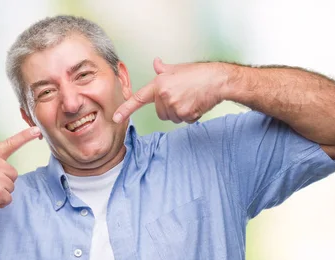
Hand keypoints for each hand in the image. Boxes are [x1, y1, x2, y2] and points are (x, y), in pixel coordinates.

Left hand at [113, 58, 228, 123]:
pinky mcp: (186, 115)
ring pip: (172, 118)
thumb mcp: (178, 69)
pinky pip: (184, 121)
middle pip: (160, 113)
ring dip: (180, 112)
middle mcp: (164, 96)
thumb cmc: (199, 73)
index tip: (116, 117)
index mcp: (159, 84)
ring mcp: (175, 106)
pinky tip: (197, 104)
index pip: (138, 98)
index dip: (126, 109)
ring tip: (190, 99)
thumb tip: (156, 63)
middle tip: (182, 96)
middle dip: (169, 107)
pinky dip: (190, 115)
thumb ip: (164, 70)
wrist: (218, 80)